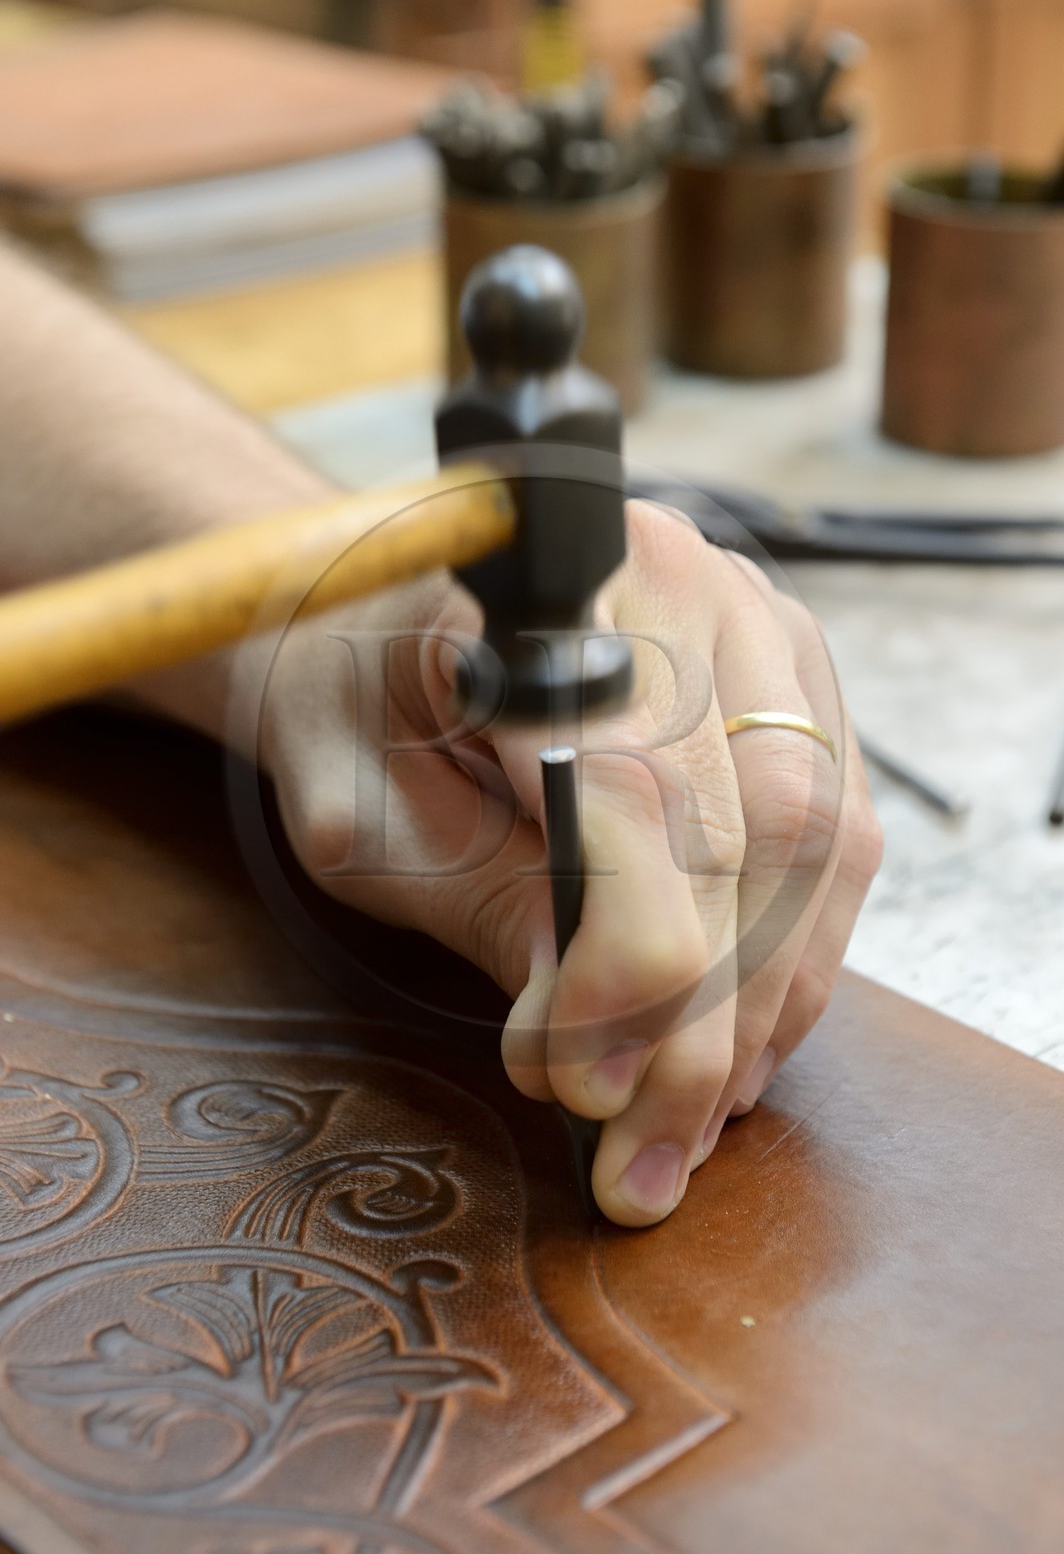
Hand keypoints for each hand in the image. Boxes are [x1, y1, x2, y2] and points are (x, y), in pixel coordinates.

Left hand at [259, 499, 881, 1226]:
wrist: (369, 625)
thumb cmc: (352, 710)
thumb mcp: (368, 820)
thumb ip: (483, 909)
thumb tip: (606, 1052)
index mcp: (555, 587)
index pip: (642, 792)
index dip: (632, 964)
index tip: (587, 1091)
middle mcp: (686, 581)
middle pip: (758, 826)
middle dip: (710, 1019)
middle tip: (644, 1150)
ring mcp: (757, 626)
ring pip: (820, 840)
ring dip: (765, 1005)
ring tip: (688, 1120)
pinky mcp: (793, 685)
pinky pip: (838, 835)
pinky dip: (794, 956)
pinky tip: (735, 1042)